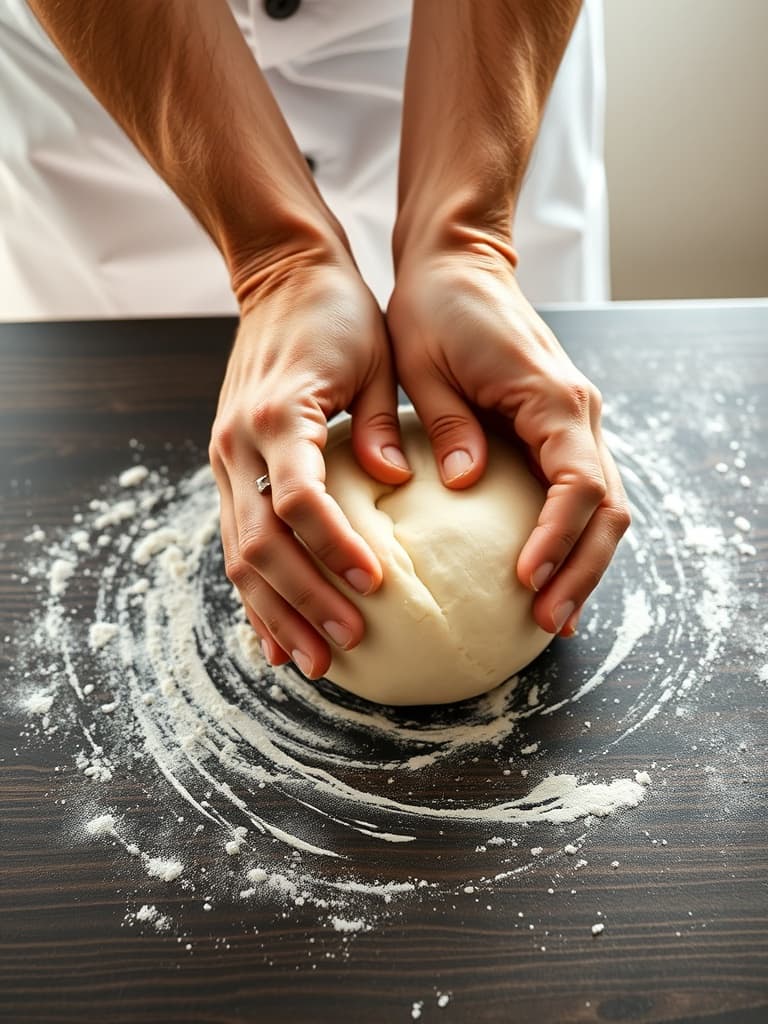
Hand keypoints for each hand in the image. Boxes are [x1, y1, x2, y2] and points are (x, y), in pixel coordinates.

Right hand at [210, 247, 410, 677]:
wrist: (281, 276)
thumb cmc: (339, 313)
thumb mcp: (375, 357)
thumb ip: (380, 422)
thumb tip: (396, 480)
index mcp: (279, 415)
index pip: (299, 498)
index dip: (333, 546)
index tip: (374, 584)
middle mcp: (238, 442)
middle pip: (260, 543)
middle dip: (303, 601)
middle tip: (348, 645)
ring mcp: (224, 457)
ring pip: (239, 554)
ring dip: (275, 612)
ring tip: (312, 662)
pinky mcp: (227, 466)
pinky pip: (237, 540)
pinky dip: (254, 592)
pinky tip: (274, 631)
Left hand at [386, 235, 630, 636]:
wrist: (458, 263)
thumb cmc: (434, 307)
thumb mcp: (424, 365)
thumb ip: (450, 426)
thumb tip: (468, 484)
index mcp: (549, 397)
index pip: (577, 483)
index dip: (558, 537)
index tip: (526, 579)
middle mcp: (578, 411)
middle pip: (607, 506)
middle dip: (583, 569)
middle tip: (548, 621)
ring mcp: (575, 420)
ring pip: (604, 505)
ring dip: (584, 561)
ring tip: (551, 614)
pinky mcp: (558, 428)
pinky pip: (580, 492)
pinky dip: (571, 536)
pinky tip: (547, 572)